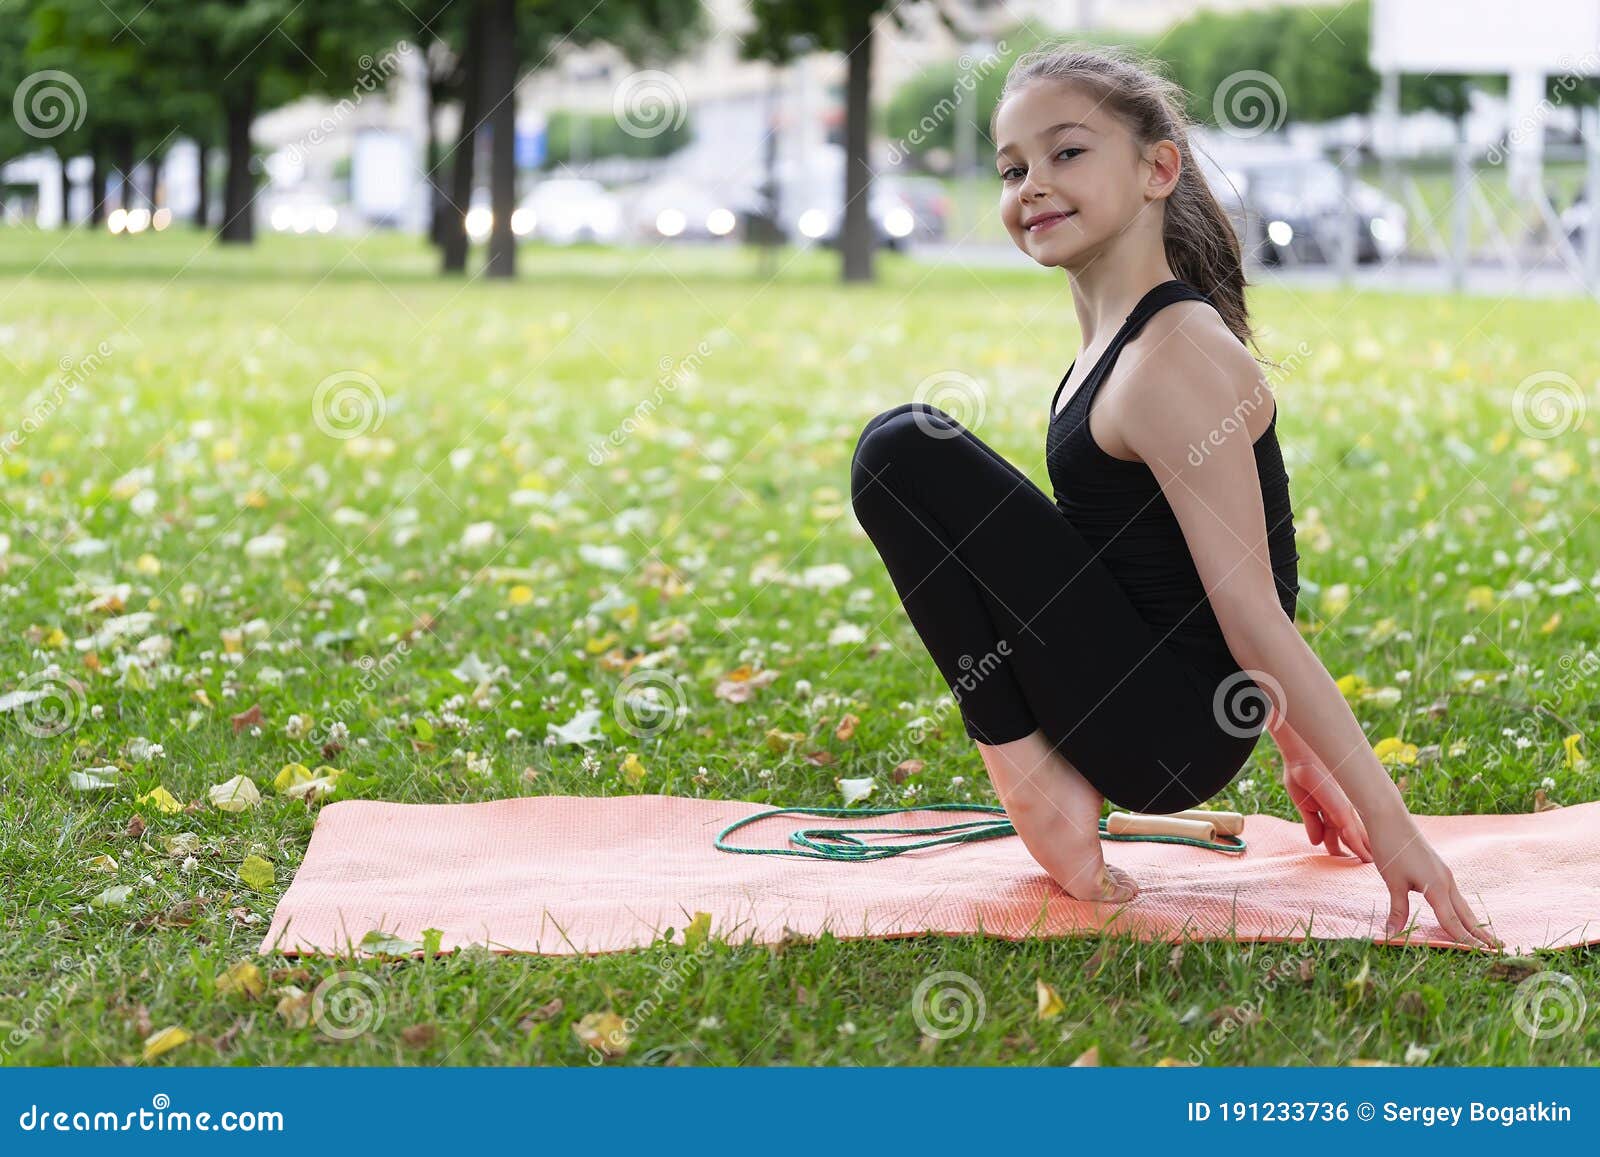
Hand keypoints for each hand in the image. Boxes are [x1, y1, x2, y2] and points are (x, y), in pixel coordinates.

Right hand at [1282, 755, 1371, 861]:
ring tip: (1373, 866)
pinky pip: (1351, 832)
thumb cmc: (1299, 775)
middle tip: (1367, 866)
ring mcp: (1344, 810)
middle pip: (1354, 836)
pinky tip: (1364, 857)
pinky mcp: (1342, 809)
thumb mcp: (1305, 805)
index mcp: (1332, 809)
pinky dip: (1357, 846)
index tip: (1344, 860)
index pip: (1341, 833)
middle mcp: (1342, 810)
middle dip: (1359, 851)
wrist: (1300, 757)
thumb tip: (1316, 843)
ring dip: (1365, 852)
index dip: (1342, 846)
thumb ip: (1312, 824)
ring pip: (1358, 836)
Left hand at [1367, 809, 1500, 948]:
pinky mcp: (1439, 869)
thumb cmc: (1391, 849)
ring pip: (1462, 904)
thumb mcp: (1393, 882)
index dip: (1465, 940)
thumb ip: (1398, 910)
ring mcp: (1445, 874)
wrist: (1390, 818)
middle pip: (1466, 914)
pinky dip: (1461, 909)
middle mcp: (1446, 882)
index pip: (1453, 922)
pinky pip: (1454, 895)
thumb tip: (1392, 934)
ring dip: (1473, 922)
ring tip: (1485, 936)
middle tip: (1499, 949)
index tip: (1482, 955)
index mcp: (1437, 887)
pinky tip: (1461, 914)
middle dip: (1481, 933)